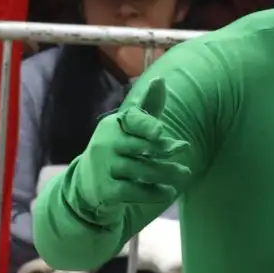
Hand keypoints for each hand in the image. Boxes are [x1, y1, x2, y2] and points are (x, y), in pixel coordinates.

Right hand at [67, 79, 191, 224]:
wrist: (89, 184)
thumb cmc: (119, 149)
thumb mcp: (131, 128)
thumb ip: (148, 107)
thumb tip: (160, 79)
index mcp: (115, 125)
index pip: (131, 121)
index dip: (145, 126)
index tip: (160, 131)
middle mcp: (107, 144)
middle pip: (141, 147)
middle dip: (164, 150)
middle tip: (184, 150)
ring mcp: (104, 167)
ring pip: (142, 170)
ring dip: (166, 173)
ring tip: (184, 174)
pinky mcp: (106, 190)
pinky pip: (134, 192)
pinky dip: (154, 193)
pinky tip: (168, 192)